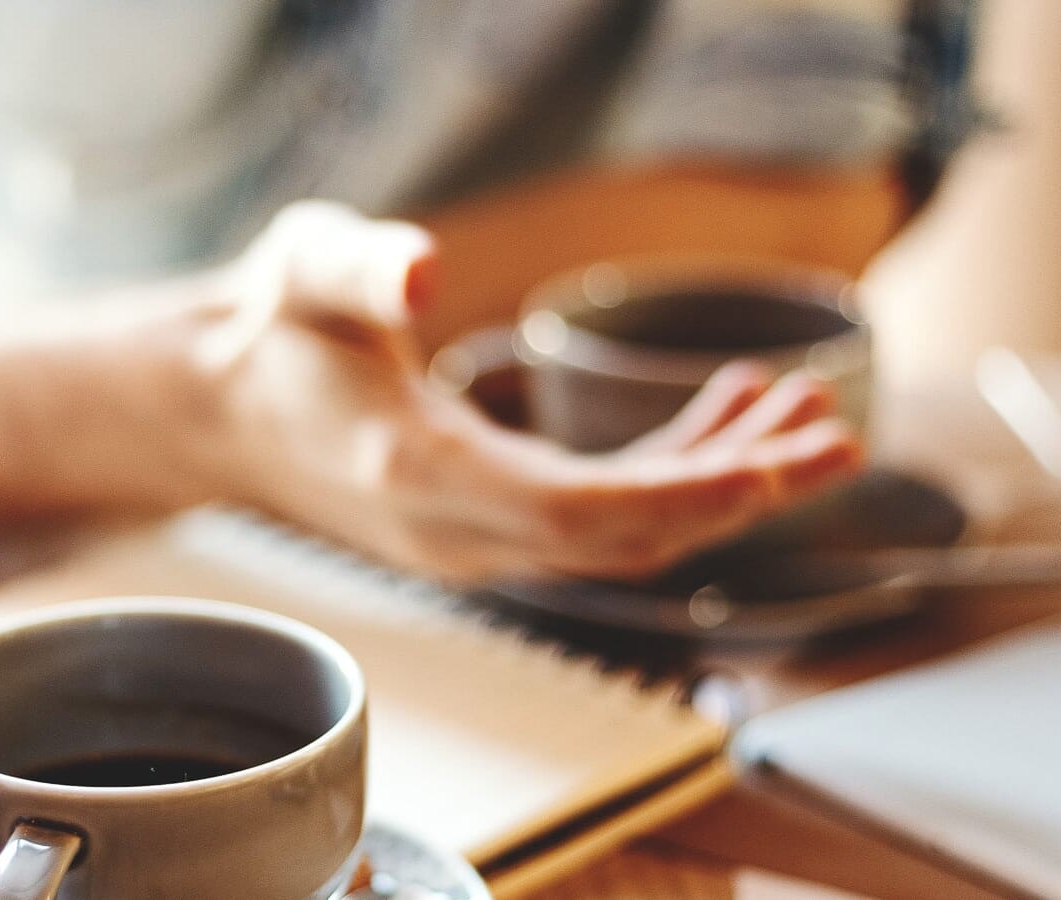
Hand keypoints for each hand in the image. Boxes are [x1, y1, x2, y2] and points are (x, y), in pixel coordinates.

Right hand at [198, 201, 863, 581]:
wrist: (225, 407)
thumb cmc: (270, 332)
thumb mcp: (303, 270)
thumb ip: (360, 263)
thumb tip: (426, 265)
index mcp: (418, 473)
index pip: (577, 514)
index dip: (683, 495)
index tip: (774, 464)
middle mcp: (456, 528)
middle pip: (624, 541)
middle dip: (737, 495)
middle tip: (835, 437)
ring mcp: (476, 540)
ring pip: (624, 537)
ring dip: (718, 484)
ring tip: (804, 413)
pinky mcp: (492, 526)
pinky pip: (603, 518)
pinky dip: (673, 475)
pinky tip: (726, 411)